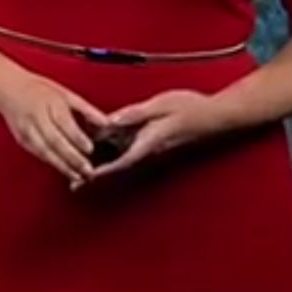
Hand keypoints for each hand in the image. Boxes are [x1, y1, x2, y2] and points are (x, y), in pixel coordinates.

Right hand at [0, 74, 109, 187]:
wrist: (7, 89)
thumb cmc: (39, 90)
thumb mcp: (66, 94)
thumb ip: (87, 109)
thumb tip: (107, 123)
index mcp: (50, 103)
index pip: (64, 123)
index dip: (77, 137)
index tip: (90, 149)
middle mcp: (37, 117)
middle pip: (55, 141)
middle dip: (72, 158)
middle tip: (88, 170)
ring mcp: (27, 130)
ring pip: (45, 151)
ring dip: (62, 166)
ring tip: (78, 176)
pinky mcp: (22, 140)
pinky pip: (39, 154)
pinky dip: (52, 164)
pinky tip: (65, 171)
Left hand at [90, 89, 230, 178]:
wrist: (218, 115)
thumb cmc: (191, 108)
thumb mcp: (161, 105)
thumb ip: (136, 114)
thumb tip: (111, 121)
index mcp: (149, 142)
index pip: (121, 162)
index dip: (101, 171)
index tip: (84, 179)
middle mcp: (151, 152)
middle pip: (118, 168)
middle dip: (96, 177)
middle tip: (74, 186)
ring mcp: (155, 152)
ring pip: (124, 164)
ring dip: (103, 170)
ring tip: (81, 177)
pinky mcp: (158, 147)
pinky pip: (131, 156)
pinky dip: (114, 160)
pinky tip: (104, 155)